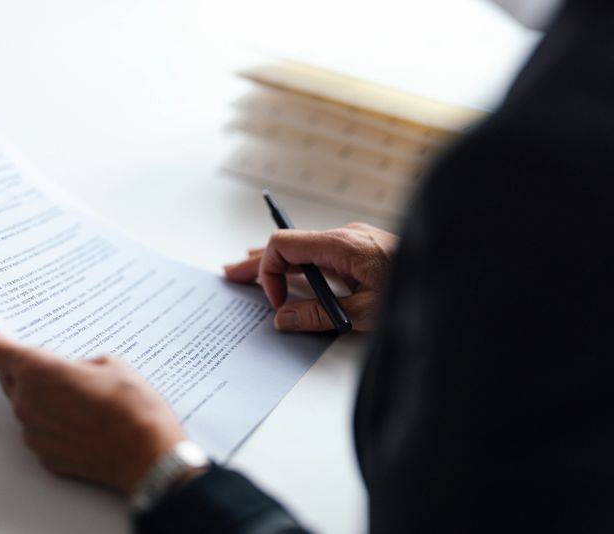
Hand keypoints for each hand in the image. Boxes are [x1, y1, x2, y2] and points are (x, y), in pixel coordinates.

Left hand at [0, 329, 184, 494]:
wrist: (146, 453)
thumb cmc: (131, 409)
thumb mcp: (110, 363)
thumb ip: (78, 363)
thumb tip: (75, 370)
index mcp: (38, 371)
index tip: (1, 335)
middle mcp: (27, 403)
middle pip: (7, 378)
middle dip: (24, 370)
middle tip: (54, 366)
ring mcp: (34, 433)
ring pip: (26, 406)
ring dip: (42, 398)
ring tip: (79, 396)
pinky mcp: (46, 455)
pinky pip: (40, 431)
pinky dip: (54, 423)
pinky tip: (83, 421)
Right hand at [224, 223, 397, 331]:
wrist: (456, 272)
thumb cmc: (414, 291)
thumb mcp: (364, 312)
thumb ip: (319, 315)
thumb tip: (282, 318)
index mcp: (341, 245)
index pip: (284, 245)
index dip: (269, 271)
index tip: (276, 302)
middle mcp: (343, 236)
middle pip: (288, 245)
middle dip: (258, 261)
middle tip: (232, 273)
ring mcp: (353, 241)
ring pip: (303, 248)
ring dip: (276, 262)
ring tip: (248, 269)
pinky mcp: (362, 249)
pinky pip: (319, 253)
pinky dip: (297, 263)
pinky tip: (288, 270)